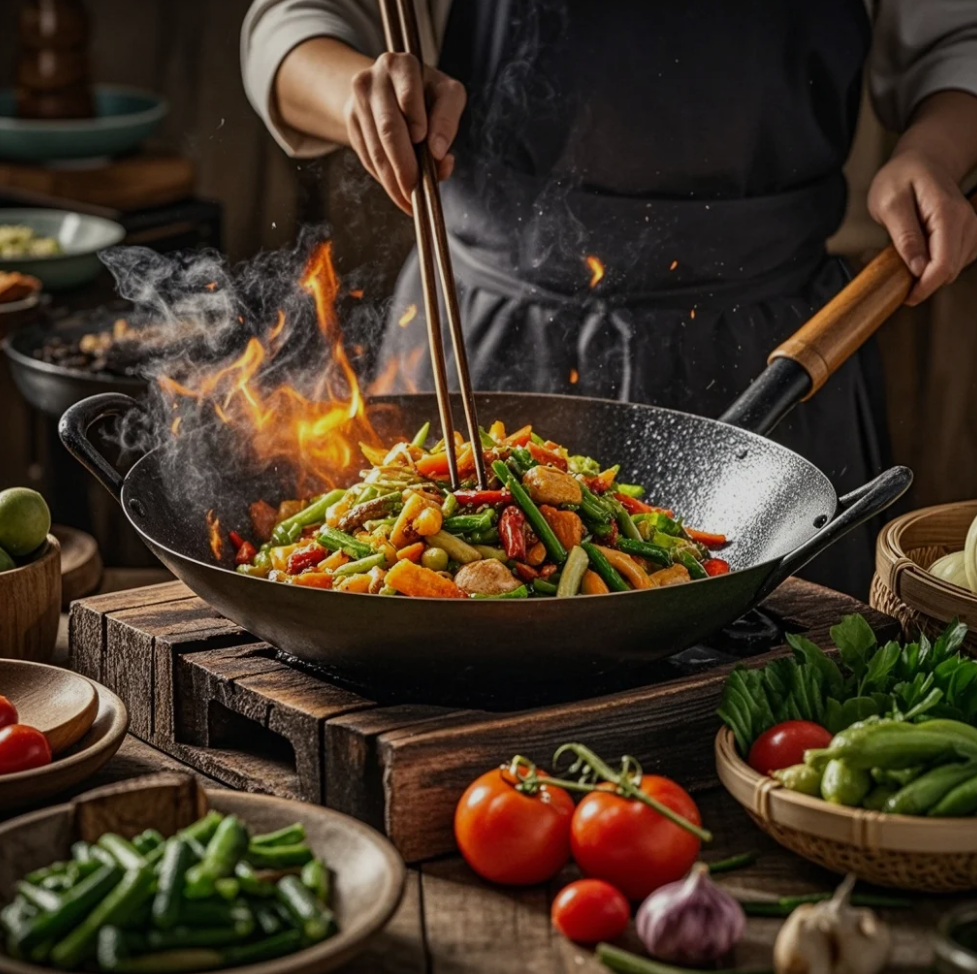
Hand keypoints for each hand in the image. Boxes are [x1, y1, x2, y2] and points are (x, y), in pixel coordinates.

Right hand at [344, 52, 465, 213]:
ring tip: (410, 201)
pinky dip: (385, 180)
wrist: (389, 85)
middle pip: (388, 129)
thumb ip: (448, 120)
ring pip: (376, 150)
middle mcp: (373, 80)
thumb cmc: (428, 92)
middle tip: (417, 191)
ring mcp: (358, 103)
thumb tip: (439, 156)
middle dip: (404, 165)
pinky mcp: (351, 124)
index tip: (426, 144)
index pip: (408, 97)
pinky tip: (399, 193)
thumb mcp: (447, 95)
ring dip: (394, 181)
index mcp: (401, 65)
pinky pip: (368, 158)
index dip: (417, 122)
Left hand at [868, 150, 976, 305]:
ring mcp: (970, 229)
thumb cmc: (901, 178)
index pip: (944, 264)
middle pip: (950, 271)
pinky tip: (918, 253)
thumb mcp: (889, 203)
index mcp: (948, 214)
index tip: (905, 296)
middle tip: (895, 272)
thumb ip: (904, 235)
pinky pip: (953, 263)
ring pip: (952, 270)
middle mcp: (967, 222)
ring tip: (904, 255)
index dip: (925, 287)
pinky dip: (934, 266)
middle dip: (924, 281)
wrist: (923, 160)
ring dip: (927, 273)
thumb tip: (917, 267)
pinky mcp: (967, 235)